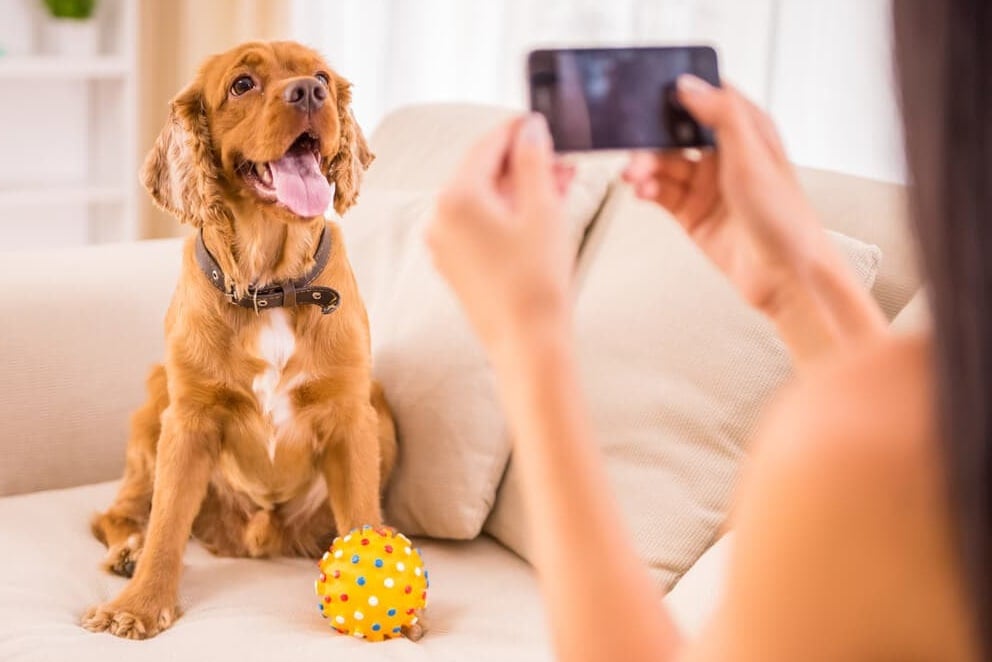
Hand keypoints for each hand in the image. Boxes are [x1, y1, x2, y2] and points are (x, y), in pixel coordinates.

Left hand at [426, 114, 574, 356]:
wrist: (529, 344)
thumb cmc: (537, 280)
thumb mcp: (543, 210)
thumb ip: (534, 161)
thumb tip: (529, 128)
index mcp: (454, 199)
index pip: (485, 146)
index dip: (516, 130)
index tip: (539, 120)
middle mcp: (439, 219)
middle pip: (482, 173)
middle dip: (523, 162)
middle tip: (560, 156)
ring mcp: (444, 244)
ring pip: (484, 200)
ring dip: (520, 188)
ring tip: (560, 183)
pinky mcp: (455, 265)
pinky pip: (480, 226)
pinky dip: (508, 213)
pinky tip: (541, 211)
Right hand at [623, 75, 829, 315]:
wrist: (784, 274)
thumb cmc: (784, 215)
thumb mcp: (753, 153)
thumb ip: (722, 113)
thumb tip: (689, 85)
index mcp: (746, 131)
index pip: (707, 99)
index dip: (679, 94)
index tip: (649, 94)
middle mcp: (725, 156)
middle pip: (676, 135)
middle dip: (651, 139)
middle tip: (633, 146)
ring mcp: (707, 186)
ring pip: (664, 166)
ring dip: (645, 168)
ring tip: (634, 176)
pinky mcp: (692, 214)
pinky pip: (662, 194)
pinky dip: (647, 190)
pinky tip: (642, 192)